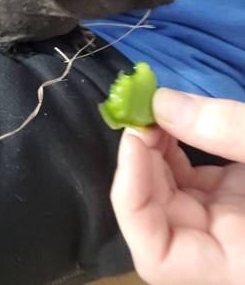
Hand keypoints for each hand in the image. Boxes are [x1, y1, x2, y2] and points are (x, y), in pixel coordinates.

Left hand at [111, 88, 244, 284]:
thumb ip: (225, 129)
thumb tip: (160, 102)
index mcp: (238, 266)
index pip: (157, 257)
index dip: (133, 200)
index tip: (134, 142)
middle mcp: (224, 252)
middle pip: (156, 217)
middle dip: (142, 163)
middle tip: (145, 116)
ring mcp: (227, 226)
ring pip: (168, 196)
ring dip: (154, 154)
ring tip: (157, 113)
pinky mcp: (230, 202)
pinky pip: (188, 182)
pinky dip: (173, 151)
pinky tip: (172, 122)